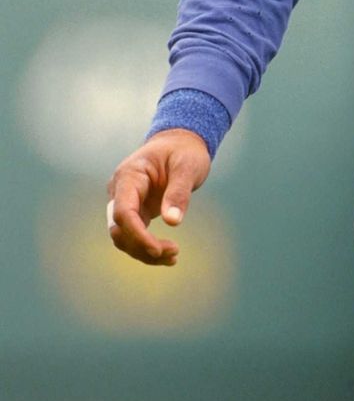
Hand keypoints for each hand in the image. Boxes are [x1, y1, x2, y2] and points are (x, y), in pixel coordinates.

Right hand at [106, 130, 211, 265]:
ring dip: (145, 251)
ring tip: (174, 257)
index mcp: (129, 176)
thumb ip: (179, 191)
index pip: (123, 212)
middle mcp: (120, 190)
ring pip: (124, 237)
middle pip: (119, 229)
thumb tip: (172, 222)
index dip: (137, 234)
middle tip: (174, 252)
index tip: (157, 249)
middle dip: (142, 246)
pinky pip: (134, 235)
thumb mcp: (188, 166)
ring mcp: (125, 202)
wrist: (180, 144)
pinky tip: (169, 257)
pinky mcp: (135, 211)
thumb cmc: (184, 151)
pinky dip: (148, 248)